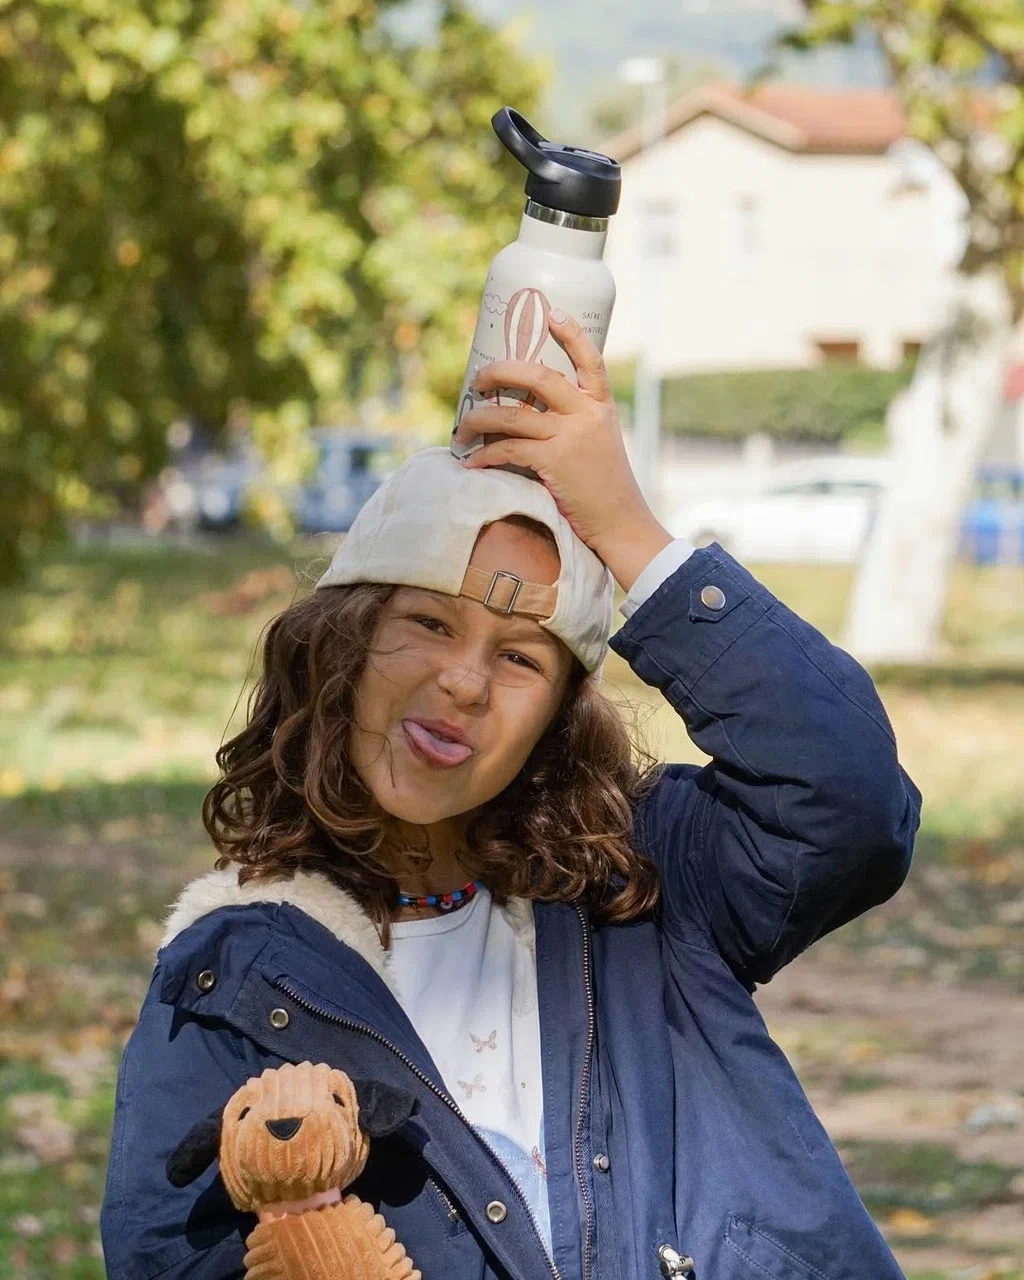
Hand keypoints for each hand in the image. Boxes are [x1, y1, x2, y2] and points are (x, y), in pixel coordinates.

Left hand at [452, 310, 672, 589]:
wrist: (621, 523)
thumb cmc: (606, 488)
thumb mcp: (601, 444)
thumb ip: (576, 423)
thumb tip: (529, 416)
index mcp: (601, 406)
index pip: (591, 359)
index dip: (572, 333)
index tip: (552, 313)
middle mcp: (587, 414)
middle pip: (538, 375)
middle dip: (500, 371)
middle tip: (478, 379)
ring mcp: (571, 436)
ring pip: (512, 413)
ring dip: (479, 418)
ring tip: (463, 427)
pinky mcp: (555, 462)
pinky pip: (508, 449)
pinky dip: (484, 455)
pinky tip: (471, 461)